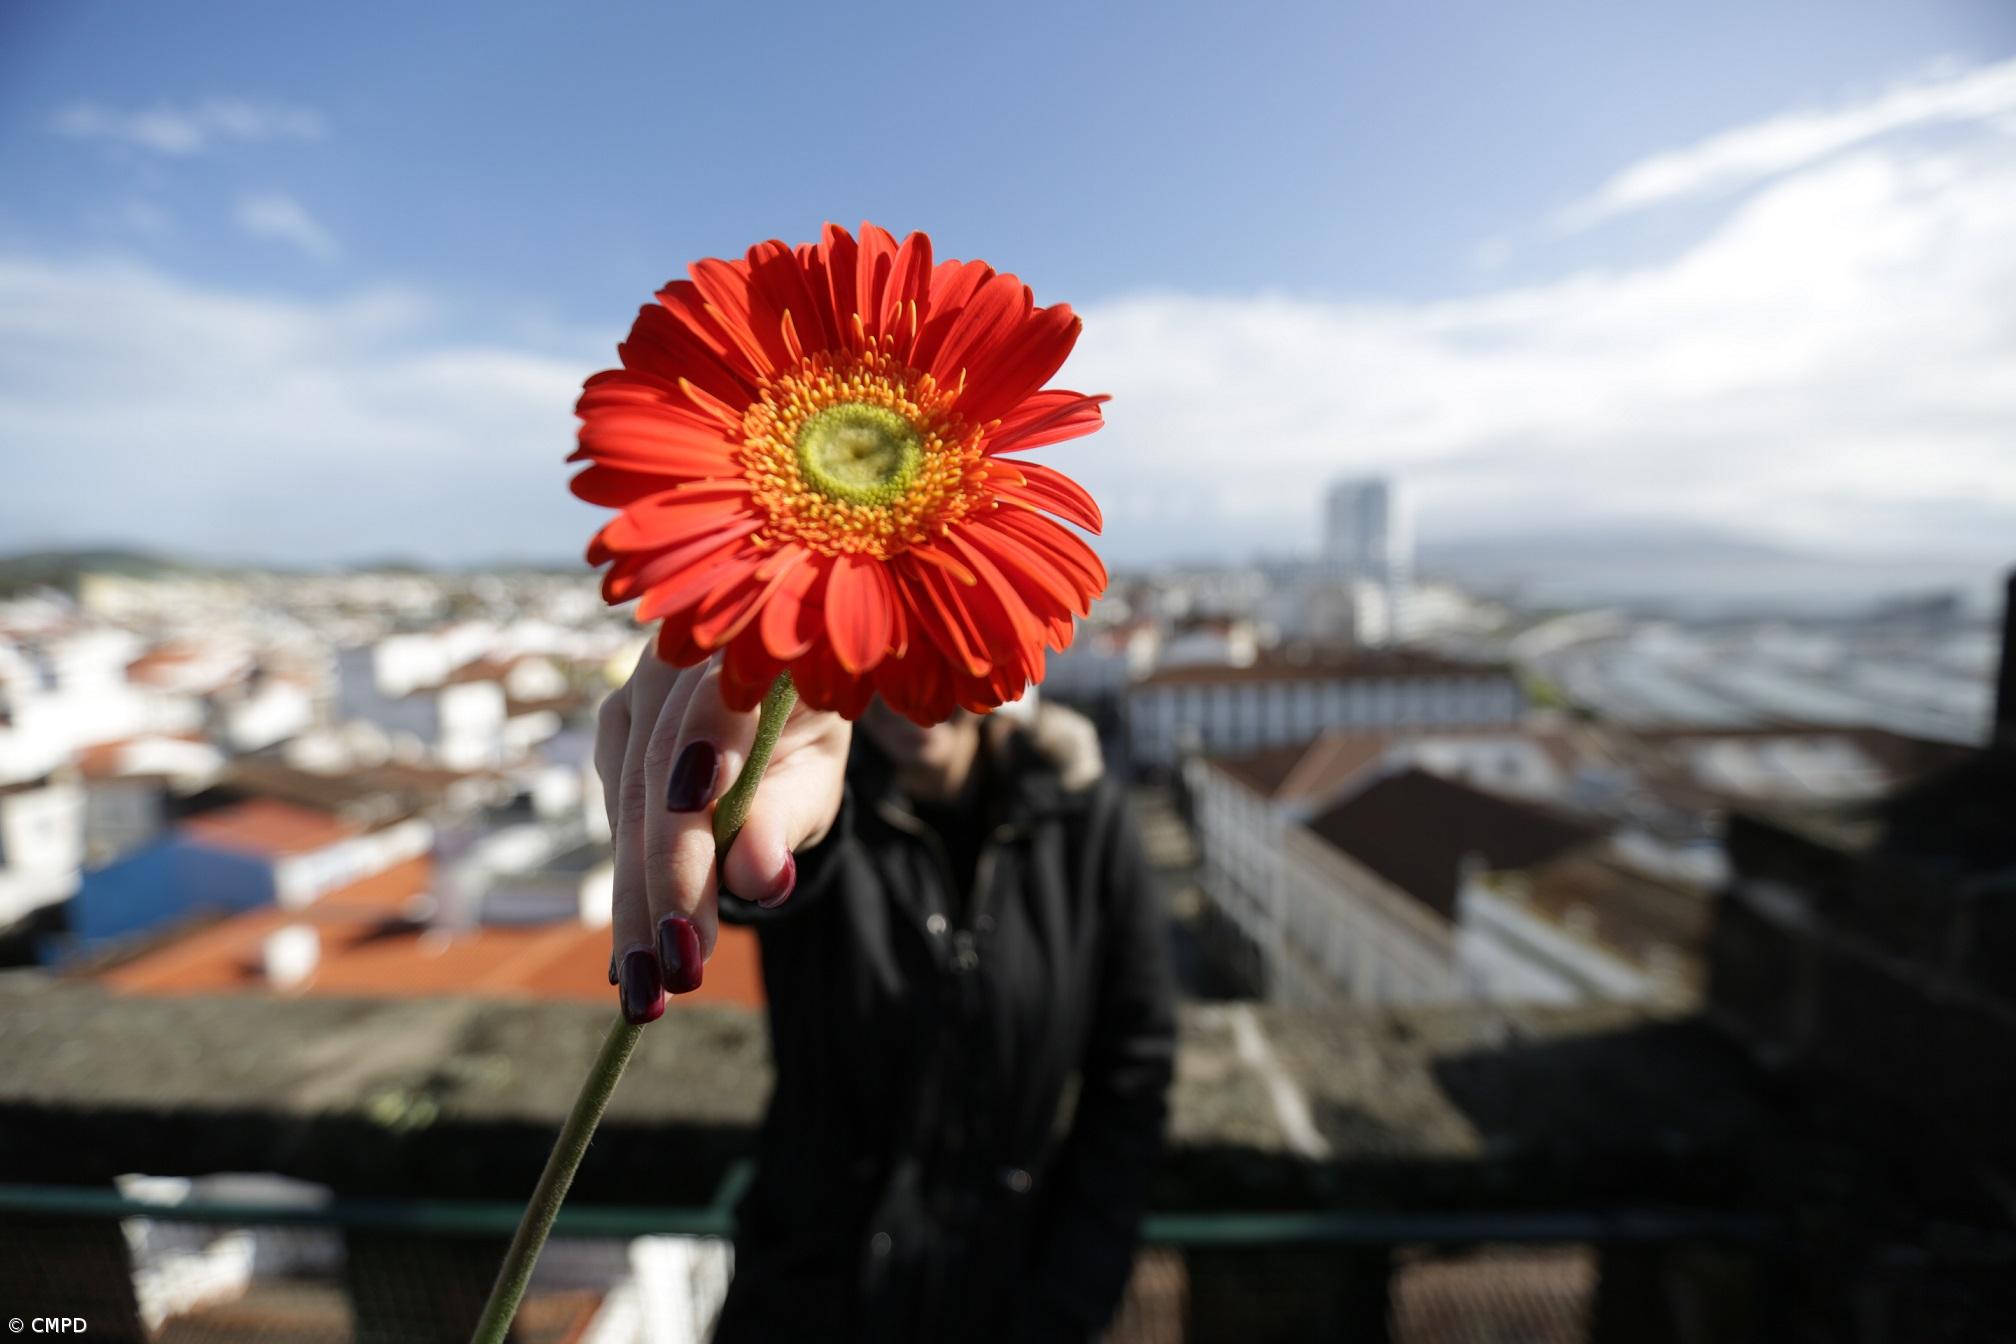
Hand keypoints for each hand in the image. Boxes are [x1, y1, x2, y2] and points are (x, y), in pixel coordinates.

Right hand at [595, 644, 850, 1021]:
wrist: (780, 696)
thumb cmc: (807, 736)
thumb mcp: (815, 779)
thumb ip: (785, 819)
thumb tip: (758, 879)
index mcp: (745, 653)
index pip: (713, 715)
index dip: (698, 777)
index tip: (692, 845)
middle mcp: (677, 661)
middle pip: (657, 776)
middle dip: (661, 885)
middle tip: (667, 979)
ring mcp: (637, 693)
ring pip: (629, 803)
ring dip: (636, 902)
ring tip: (647, 987)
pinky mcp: (616, 730)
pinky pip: (619, 814)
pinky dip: (630, 885)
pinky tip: (633, 955)